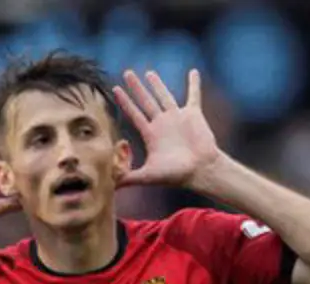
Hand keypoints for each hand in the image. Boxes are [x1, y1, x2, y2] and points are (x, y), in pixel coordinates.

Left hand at [113, 69, 222, 187]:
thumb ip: (128, 177)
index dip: (125, 102)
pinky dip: (194, 84)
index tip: (115, 89)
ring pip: (165, 96)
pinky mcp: (193, 114)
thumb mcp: (148, 176)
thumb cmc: (176, 175)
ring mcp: (177, 118)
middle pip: (146, 101)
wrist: (201, 171)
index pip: (134, 114)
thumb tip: (108, 185)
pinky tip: (193, 72)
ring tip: (149, 73)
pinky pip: (194, 95)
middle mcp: (162, 124)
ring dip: (157, 84)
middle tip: (127, 73)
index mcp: (151, 134)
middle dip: (136, 88)